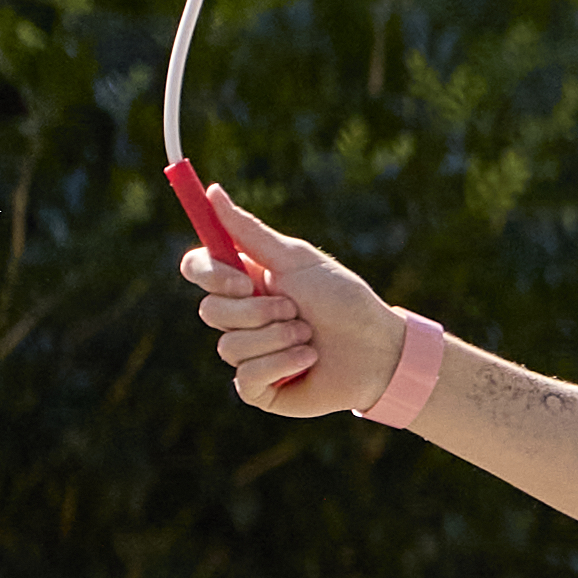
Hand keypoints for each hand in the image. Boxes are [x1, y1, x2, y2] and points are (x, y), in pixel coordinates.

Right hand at [171, 175, 401, 416]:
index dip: (210, 275)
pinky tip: (309, 360)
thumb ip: (249, 231)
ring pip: (229, 346)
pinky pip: (246, 377)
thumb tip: (212, 190)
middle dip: (258, 312)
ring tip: (309, 338)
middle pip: (210, 311)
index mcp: (244, 280)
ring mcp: (248, 352)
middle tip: (296, 311)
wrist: (380, 350)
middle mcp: (240, 316)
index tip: (243, 280)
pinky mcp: (260, 387)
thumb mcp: (297, 260)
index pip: (197, 269)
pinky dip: (281, 364)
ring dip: (277, 339)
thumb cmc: (343, 300)